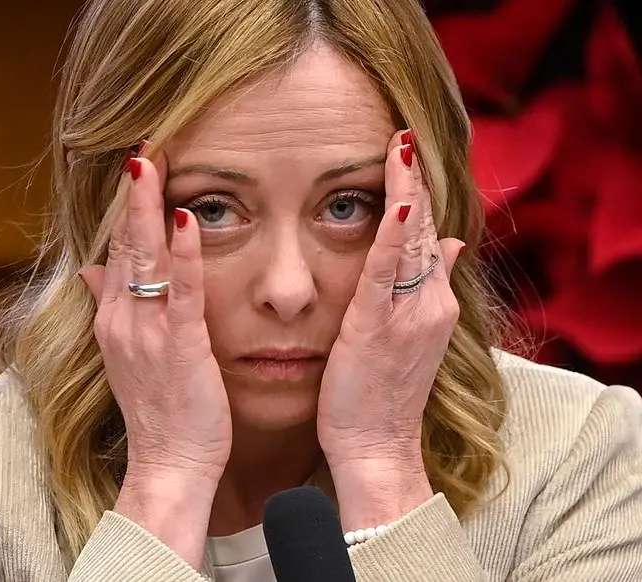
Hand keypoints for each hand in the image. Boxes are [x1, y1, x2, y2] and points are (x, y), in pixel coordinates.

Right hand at [79, 150, 231, 482]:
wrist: (168, 463)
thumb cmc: (160, 409)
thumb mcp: (128, 355)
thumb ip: (109, 308)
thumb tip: (89, 270)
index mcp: (114, 318)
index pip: (119, 250)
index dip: (129, 207)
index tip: (139, 166)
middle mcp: (121, 319)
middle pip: (126, 243)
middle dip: (135, 193)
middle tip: (145, 144)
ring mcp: (145, 331)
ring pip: (145, 258)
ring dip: (149, 208)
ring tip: (153, 161)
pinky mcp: (178, 346)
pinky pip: (179, 293)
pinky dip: (182, 255)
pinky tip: (187, 220)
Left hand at [317, 130, 463, 470]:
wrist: (377, 446)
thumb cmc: (384, 392)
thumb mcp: (414, 334)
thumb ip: (431, 287)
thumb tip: (453, 243)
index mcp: (433, 302)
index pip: (429, 236)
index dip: (419, 195)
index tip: (406, 155)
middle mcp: (429, 303)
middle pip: (426, 231)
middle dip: (414, 183)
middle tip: (402, 134)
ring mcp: (407, 316)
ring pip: (412, 245)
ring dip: (407, 195)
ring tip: (400, 149)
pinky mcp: (376, 329)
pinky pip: (385, 277)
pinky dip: (392, 242)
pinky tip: (396, 208)